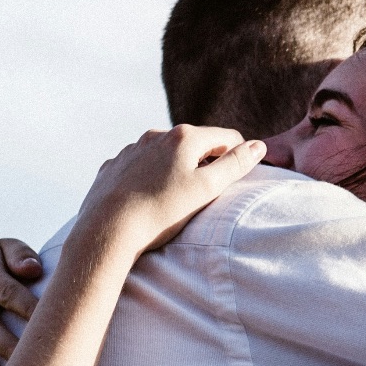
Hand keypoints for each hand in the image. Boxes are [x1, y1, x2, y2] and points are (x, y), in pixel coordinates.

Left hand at [74, 126, 264, 257]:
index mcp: (184, 137)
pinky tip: (148, 199)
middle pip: (195, 143)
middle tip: (206, 194)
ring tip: (175, 199)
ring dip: (176, 169)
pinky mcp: (114, 166)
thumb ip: (235, 165)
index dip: (238, 156)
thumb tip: (258, 146)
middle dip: (205, 162)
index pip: (226, 137)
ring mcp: (132, 149)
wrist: (107, 230)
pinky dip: (149, 177)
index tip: (237, 178)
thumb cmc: (162, 212)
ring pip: (165, 154)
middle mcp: (156, 135)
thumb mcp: (207, 189)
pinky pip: (140, 166)